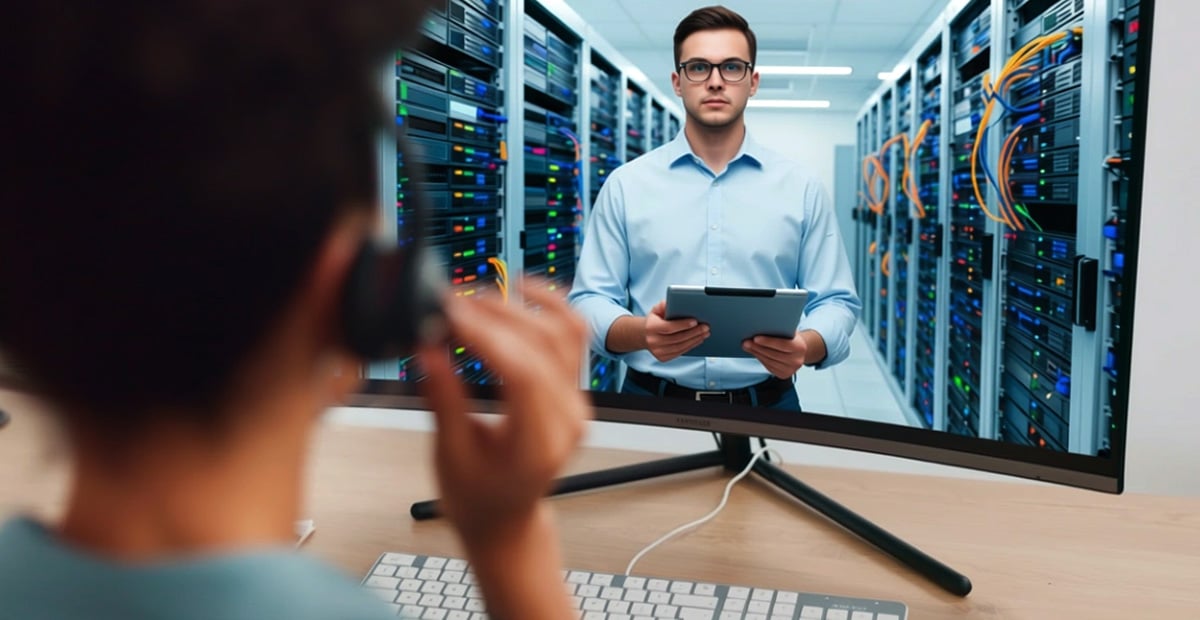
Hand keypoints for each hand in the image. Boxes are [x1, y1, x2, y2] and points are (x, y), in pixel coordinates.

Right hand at [417, 280, 590, 545]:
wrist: (506, 518)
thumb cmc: (478, 498)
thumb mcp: (450, 455)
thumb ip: (443, 399)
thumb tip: (427, 347)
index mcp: (539, 444)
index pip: (522, 374)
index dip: (485, 336)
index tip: (449, 315)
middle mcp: (568, 419)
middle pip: (543, 346)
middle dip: (494, 315)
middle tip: (451, 302)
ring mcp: (577, 402)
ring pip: (564, 333)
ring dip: (521, 305)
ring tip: (478, 295)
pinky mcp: (573, 389)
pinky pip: (572, 337)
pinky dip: (550, 307)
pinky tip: (520, 289)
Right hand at [645, 300, 708, 361]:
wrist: (646, 335)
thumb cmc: (655, 319)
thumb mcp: (657, 309)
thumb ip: (665, 304)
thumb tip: (676, 301)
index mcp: (651, 327)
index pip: (669, 327)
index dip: (683, 325)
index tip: (695, 321)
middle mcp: (653, 341)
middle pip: (677, 338)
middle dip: (694, 332)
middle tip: (706, 327)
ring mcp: (658, 351)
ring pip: (680, 347)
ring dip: (695, 340)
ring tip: (705, 333)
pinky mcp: (663, 358)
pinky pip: (680, 352)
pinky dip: (691, 346)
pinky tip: (698, 339)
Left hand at [743, 331, 807, 378]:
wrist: (799, 351)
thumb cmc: (791, 338)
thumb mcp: (789, 332)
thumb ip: (779, 330)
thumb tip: (759, 327)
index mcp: (800, 347)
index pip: (782, 344)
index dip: (768, 341)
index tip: (755, 338)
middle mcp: (797, 360)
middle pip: (773, 354)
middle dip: (758, 348)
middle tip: (746, 342)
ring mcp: (790, 369)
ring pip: (769, 361)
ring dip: (756, 353)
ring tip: (746, 346)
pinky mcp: (783, 375)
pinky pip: (769, 367)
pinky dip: (760, 359)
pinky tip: (754, 352)